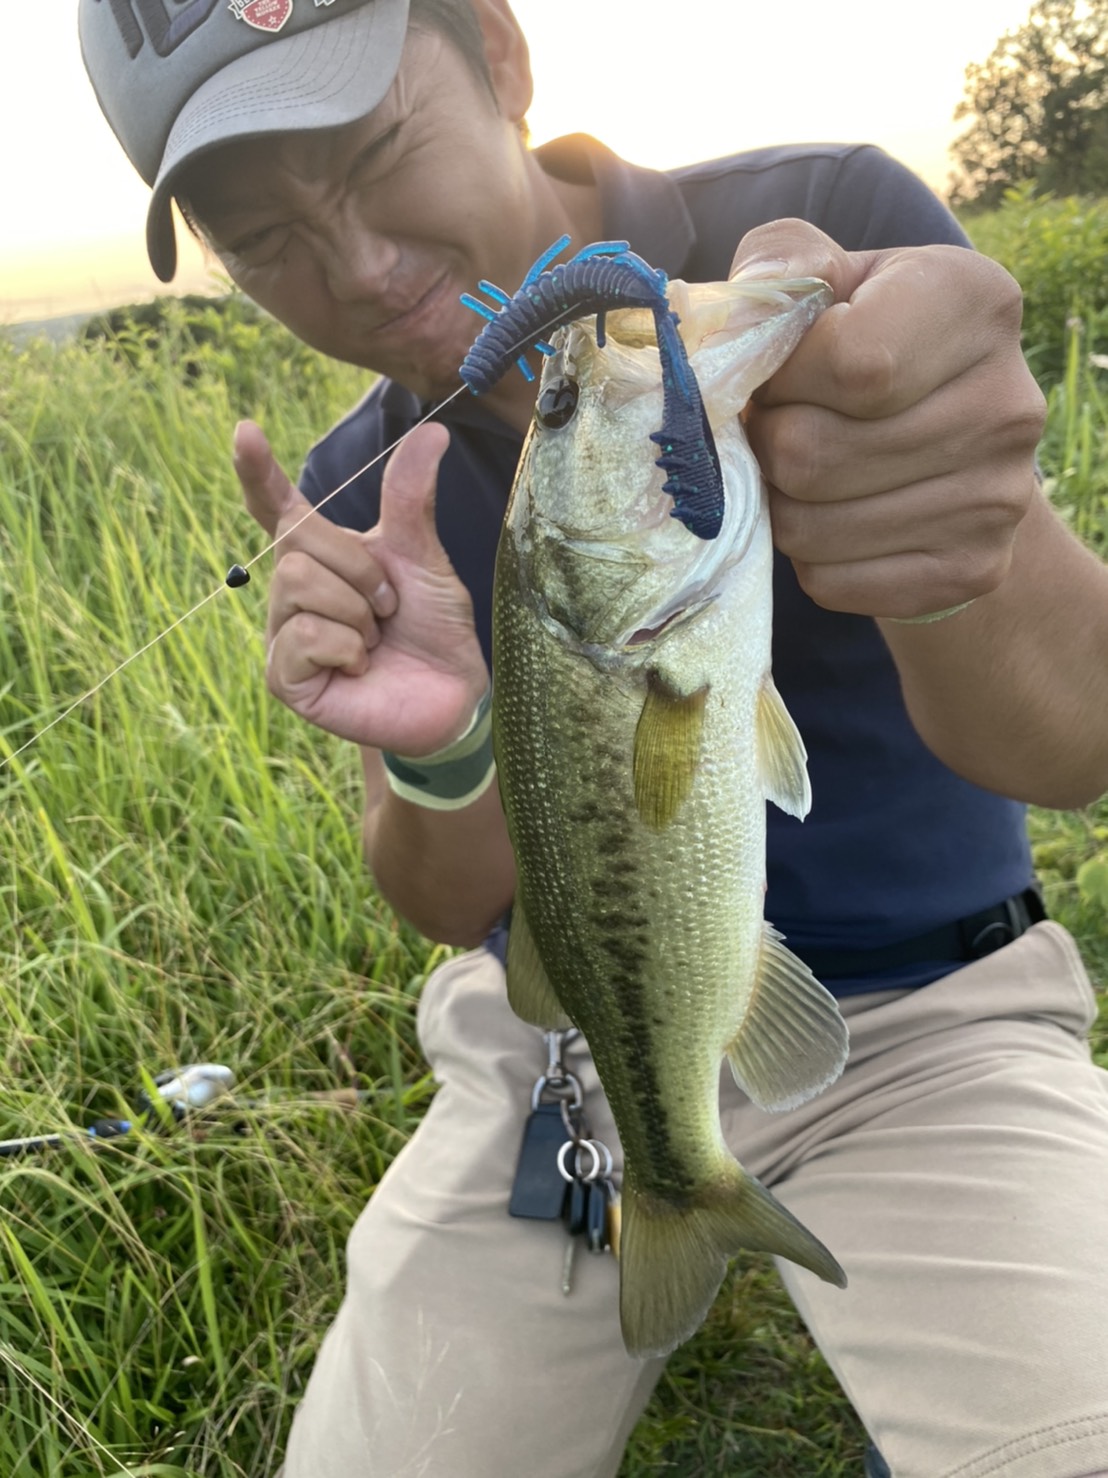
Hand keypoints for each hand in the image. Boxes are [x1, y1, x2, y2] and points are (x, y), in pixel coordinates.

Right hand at [233, 420, 489, 753]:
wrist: (452, 694)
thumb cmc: (434, 627)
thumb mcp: (425, 557)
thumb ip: (411, 500)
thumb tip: (432, 432)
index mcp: (322, 555)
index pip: (277, 508)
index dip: (257, 472)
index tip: (245, 432)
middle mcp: (293, 591)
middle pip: (296, 543)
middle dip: (358, 569)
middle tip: (389, 606)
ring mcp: (283, 634)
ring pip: (296, 584)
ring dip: (354, 611)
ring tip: (376, 639)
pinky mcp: (284, 677)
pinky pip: (301, 634)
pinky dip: (345, 646)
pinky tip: (360, 666)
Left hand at [730, 220, 1046, 618]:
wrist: (946, 452)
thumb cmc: (862, 345)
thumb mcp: (827, 280)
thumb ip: (780, 266)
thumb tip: (740, 319)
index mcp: (974, 302)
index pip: (850, 364)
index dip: (781, 378)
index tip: (776, 374)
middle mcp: (1008, 401)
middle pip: (814, 453)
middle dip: (767, 445)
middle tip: (779, 429)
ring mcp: (999, 497)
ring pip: (810, 527)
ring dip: (778, 504)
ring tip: (801, 473)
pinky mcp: (973, 571)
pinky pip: (831, 582)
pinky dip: (807, 559)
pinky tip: (832, 520)